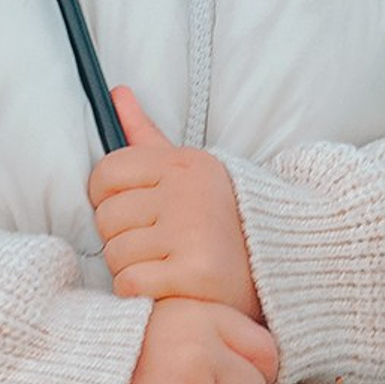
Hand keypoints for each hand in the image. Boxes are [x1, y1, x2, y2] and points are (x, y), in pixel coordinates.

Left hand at [90, 88, 262, 319]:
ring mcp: (192, 233)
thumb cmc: (220, 215)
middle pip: (106, 218)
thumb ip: (145, 132)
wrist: (278, 264)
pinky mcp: (195, 273)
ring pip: (115, 255)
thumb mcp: (188, 167)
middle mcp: (187, 193)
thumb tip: (116, 92)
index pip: (106, 174)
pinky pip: (129, 283)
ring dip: (129, 267)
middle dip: (120, 237)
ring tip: (161, 263)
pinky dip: (137, 291)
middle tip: (152, 243)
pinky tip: (162, 284)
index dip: (107, 197)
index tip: (130, 210)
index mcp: (182, 164)